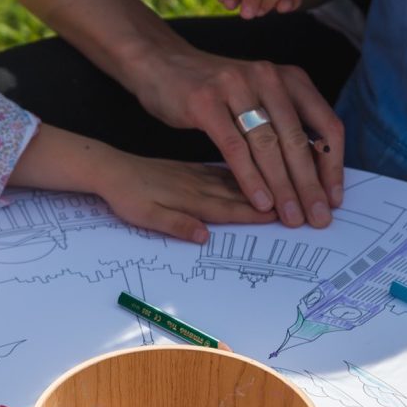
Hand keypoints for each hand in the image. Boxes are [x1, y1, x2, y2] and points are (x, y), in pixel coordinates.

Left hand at [93, 151, 275, 242]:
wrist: (108, 169)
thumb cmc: (125, 197)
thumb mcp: (145, 216)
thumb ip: (176, 224)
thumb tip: (206, 237)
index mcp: (189, 199)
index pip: (229, 208)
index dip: (256, 213)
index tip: (284, 215)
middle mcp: (197, 185)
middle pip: (239, 193)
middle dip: (269, 196)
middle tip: (298, 199)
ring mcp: (194, 175)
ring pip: (234, 180)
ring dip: (260, 182)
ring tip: (286, 182)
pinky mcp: (187, 168)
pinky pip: (220, 170)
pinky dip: (239, 172)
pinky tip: (251, 169)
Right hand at [131, 44, 342, 228]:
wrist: (158, 63)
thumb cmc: (209, 88)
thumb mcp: (257, 96)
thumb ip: (283, 121)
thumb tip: (313, 169)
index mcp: (288, 78)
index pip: (325, 125)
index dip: (333, 165)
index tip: (334, 198)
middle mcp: (267, 78)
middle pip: (298, 140)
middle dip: (310, 185)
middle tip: (317, 217)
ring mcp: (235, 87)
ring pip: (268, 145)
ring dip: (282, 186)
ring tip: (290, 216)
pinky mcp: (205, 102)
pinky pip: (234, 147)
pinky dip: (250, 177)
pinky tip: (259, 200)